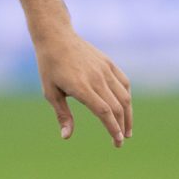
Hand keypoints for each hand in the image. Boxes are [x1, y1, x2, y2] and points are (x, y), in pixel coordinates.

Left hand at [35, 32, 132, 147]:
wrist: (56, 36)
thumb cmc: (50, 65)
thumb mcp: (50, 91)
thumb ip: (62, 114)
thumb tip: (66, 137)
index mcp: (81, 86)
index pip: (104, 112)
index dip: (113, 129)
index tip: (117, 142)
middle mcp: (96, 78)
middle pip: (117, 108)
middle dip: (121, 127)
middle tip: (120, 140)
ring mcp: (104, 69)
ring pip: (124, 97)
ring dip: (128, 115)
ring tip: (126, 130)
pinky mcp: (108, 63)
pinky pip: (123, 83)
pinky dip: (127, 97)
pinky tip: (125, 107)